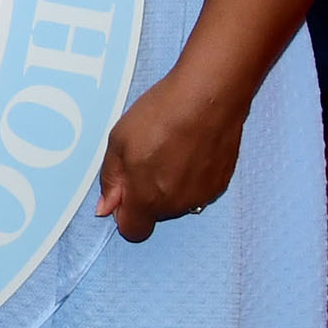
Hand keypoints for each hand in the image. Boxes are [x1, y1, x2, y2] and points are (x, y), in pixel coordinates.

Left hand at [93, 65, 247, 241]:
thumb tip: (106, 209)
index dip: (125, 212)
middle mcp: (177, 206)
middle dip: (148, 193)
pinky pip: (199, 189)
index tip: (126, 187)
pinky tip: (193, 147)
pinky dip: (193, 175)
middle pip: (156, 213)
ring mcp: (202, 196)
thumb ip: (111, 180)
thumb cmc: (160, 115)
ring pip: (179, 202)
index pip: (133, 231)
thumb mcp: (119, 141)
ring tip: (174, 147)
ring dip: (171, 185)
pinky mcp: (221, 182)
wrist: (208, 95)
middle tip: (150, 156)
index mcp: (147, 199)